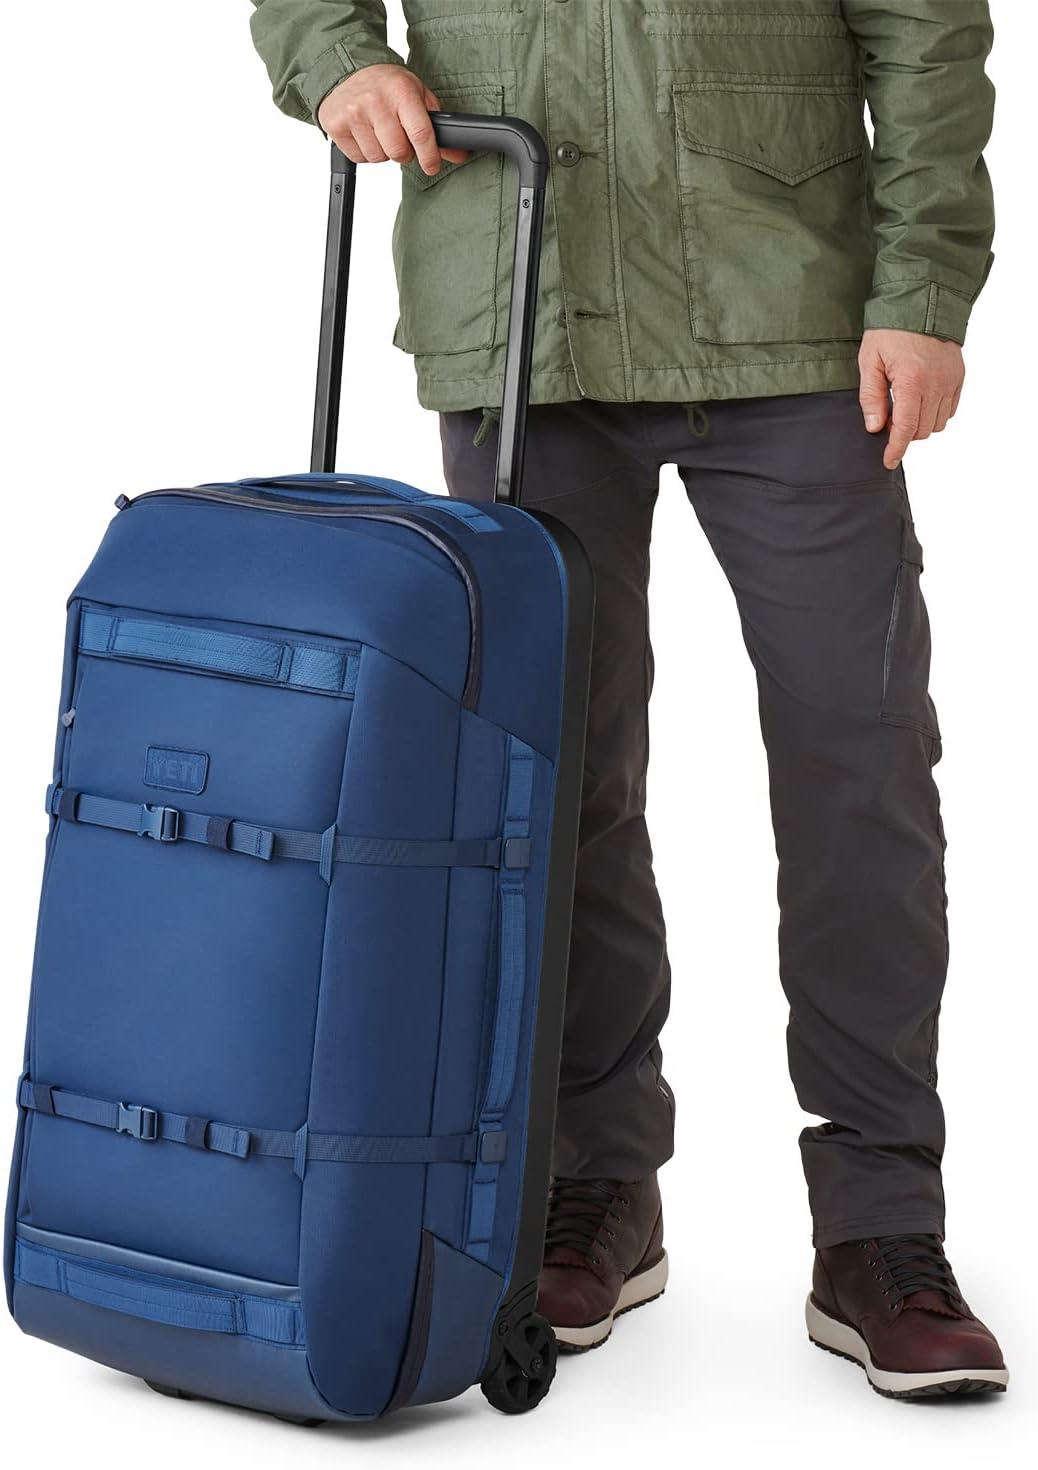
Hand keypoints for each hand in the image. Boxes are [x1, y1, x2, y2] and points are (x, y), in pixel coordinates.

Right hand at [317, 65, 468, 176]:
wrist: (348, 69)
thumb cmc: (387, 84)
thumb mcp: (416, 94)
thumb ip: (436, 125)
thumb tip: (458, 155)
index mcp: (401, 92)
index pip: (420, 133)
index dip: (429, 156)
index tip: (432, 165)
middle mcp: (375, 102)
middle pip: (398, 152)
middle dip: (404, 152)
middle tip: (400, 138)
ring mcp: (353, 114)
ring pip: (378, 158)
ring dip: (383, 151)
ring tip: (379, 131)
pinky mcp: (336, 126)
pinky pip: (359, 158)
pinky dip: (365, 151)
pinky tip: (365, 132)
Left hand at [858, 329, 964, 470]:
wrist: (922, 302)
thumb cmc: (891, 329)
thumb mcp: (870, 361)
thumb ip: (871, 396)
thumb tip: (875, 427)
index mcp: (912, 381)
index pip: (906, 428)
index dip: (896, 449)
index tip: (888, 461)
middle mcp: (936, 384)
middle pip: (922, 430)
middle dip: (904, 433)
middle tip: (888, 419)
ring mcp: (951, 381)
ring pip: (937, 423)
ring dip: (920, 424)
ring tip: (904, 407)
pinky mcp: (959, 377)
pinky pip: (950, 409)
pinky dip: (935, 413)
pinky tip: (921, 401)